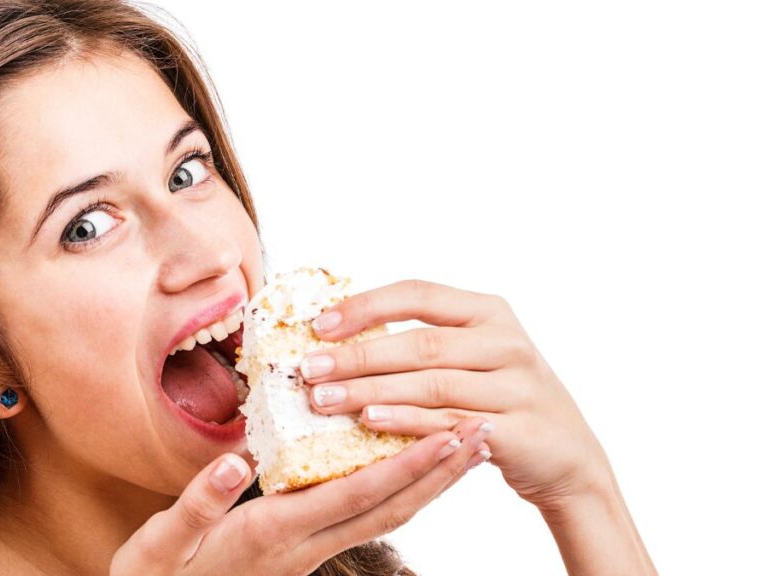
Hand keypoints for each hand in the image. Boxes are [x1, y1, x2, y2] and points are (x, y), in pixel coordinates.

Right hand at [111, 417, 490, 574]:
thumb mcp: (163, 542)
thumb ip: (201, 502)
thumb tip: (237, 459)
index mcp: (274, 532)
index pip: (353, 495)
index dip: (403, 466)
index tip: (444, 435)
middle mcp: (303, 544)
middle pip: (388, 508)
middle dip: (439, 471)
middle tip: (481, 432)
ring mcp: (308, 550)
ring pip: (384, 516)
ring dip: (429, 483)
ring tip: (464, 448)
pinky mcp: (304, 548)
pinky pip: (365, 516)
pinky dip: (398, 490)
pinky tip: (409, 470)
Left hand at [300, 278, 613, 511]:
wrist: (566, 454)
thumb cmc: (498, 397)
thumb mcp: (472, 356)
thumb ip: (421, 341)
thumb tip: (335, 336)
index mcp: (488, 312)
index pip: (418, 294)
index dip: (366, 306)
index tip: (318, 325)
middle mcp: (506, 342)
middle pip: (420, 343)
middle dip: (358, 356)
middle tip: (307, 369)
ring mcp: (518, 386)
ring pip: (432, 385)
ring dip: (371, 391)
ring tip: (324, 400)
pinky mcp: (520, 431)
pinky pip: (452, 424)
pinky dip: (407, 423)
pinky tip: (369, 422)